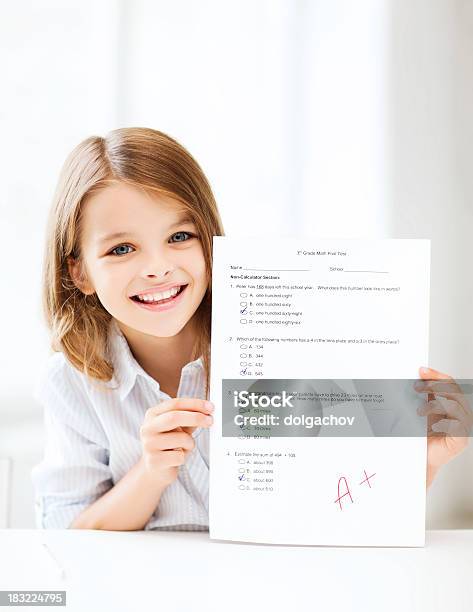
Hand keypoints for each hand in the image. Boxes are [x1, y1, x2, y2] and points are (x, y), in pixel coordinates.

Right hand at [139, 398, 213, 485]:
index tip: (210, 407)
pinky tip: (176, 459)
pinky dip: (184, 457)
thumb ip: (189, 418)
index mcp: (152, 415)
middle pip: (174, 417)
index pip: (175, 404)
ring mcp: (148, 445)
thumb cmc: (169, 444)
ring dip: (190, 443)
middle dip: (196, 418)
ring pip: (181, 439)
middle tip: (210, 421)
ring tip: (184, 448)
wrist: (155, 470)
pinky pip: (179, 456)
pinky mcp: (153, 461)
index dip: (194, 404)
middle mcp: (147, 428)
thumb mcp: (178, 428)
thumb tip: (206, 411)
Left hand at [414, 367, 472, 486]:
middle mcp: (462, 412)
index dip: (437, 375)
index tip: (421, 370)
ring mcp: (464, 426)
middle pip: (454, 390)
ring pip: (454, 405)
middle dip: (434, 385)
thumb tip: (414, 378)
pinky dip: (442, 422)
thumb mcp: (421, 409)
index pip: (450, 383)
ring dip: (434, 404)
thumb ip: (423, 395)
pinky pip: (455, 425)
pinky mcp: (461, 440)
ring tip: (419, 411)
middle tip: (416, 387)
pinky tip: (432, 425)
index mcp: (453, 403)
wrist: (420, 458)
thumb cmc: (421, 434)